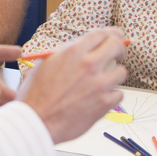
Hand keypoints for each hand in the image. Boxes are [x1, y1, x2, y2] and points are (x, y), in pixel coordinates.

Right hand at [16, 28, 127, 143]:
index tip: (115, 37)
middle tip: (117, 56)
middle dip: (120, 49)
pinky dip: (111, 96)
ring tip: (104, 82)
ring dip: (114, 75)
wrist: (36, 122)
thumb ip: (65, 54)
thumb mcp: (45, 64)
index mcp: (73, 52)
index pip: (101, 33)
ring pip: (121, 72)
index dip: (111, 33)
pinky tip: (100, 99)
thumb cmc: (35, 96)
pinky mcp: (104, 103)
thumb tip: (81, 48)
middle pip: (117, 45)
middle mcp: (88, 65)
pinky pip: (119, 94)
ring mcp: (98, 84)